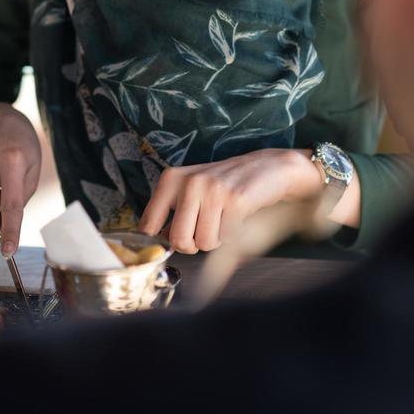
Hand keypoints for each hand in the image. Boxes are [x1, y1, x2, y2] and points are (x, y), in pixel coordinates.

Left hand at [138, 148, 321, 253]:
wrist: (266, 168)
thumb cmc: (224, 184)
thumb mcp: (191, 190)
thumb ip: (172, 213)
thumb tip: (157, 241)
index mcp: (171, 179)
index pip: (147, 224)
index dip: (159, 241)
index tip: (172, 240)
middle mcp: (189, 182)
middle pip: (177, 240)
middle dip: (192, 244)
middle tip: (204, 230)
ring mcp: (212, 190)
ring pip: (202, 243)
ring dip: (215, 239)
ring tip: (222, 219)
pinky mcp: (235, 200)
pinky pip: (225, 238)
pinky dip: (230, 235)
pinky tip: (235, 216)